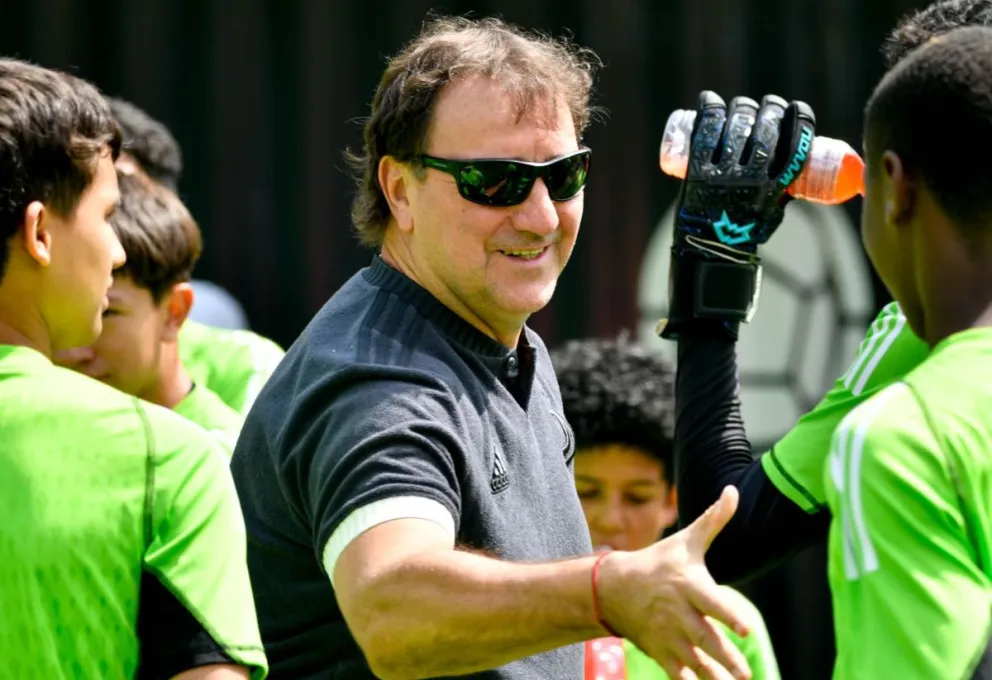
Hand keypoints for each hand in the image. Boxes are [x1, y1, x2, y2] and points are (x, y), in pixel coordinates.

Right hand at [596, 486, 751, 679]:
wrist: (614, 588)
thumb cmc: (658, 562)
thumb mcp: (685, 541)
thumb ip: (713, 520)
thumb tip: (733, 490)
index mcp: (688, 585)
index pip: (711, 602)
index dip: (728, 614)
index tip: (747, 629)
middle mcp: (678, 612)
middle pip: (704, 638)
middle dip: (725, 657)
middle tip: (745, 675)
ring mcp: (668, 634)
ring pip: (694, 660)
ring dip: (713, 676)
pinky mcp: (660, 650)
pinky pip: (676, 672)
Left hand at [660, 91, 815, 339]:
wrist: (708, 255)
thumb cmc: (742, 234)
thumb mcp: (773, 211)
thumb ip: (781, 188)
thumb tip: (793, 161)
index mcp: (777, 189)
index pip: (795, 142)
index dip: (799, 117)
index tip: (795, 108)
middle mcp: (753, 179)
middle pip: (765, 128)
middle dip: (768, 108)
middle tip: (765, 106)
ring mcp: (724, 175)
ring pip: (736, 126)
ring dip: (741, 107)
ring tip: (741, 106)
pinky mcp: (698, 174)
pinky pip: (704, 134)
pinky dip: (707, 111)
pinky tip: (708, 99)